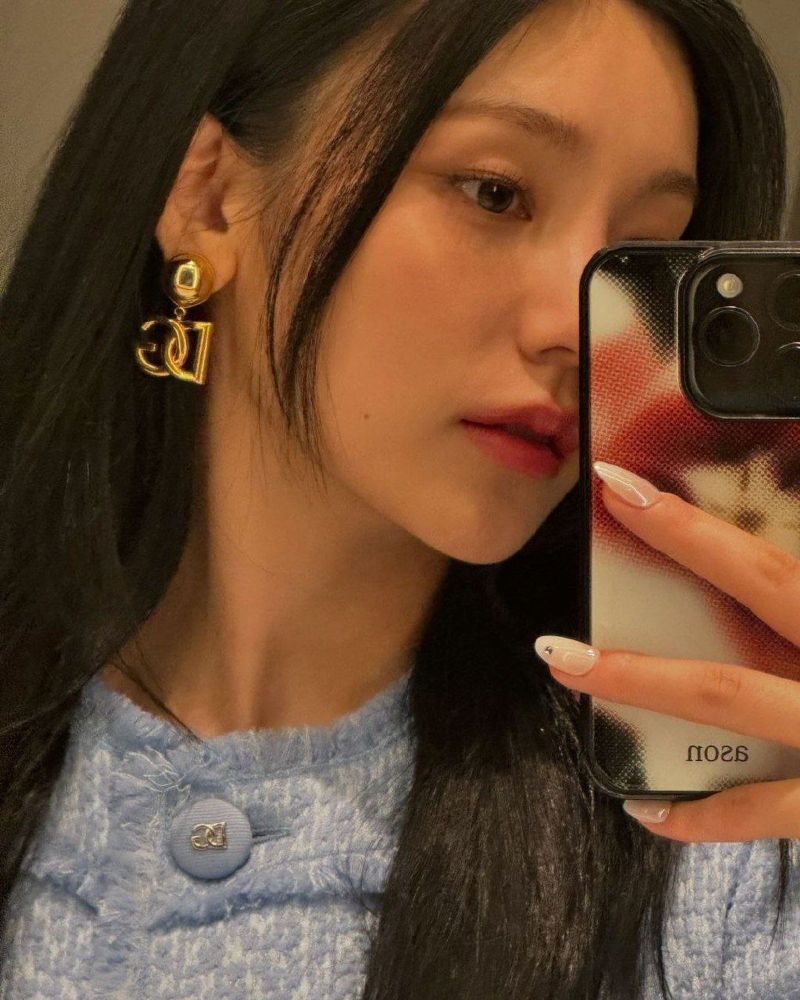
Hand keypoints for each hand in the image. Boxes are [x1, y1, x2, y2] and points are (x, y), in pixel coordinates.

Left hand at [533, 460, 799, 842]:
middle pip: (735, 654)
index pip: (764, 573)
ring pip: (734, 720)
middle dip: (643, 636)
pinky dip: (705, 818)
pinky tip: (649, 809)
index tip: (616, 489)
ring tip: (571, 676)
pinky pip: (766, 818)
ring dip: (645, 698)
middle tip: (556, 639)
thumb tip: (777, 543)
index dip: (687, 532)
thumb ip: (794, 581)